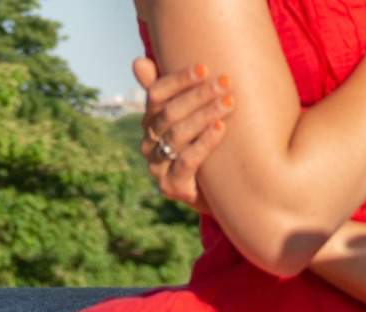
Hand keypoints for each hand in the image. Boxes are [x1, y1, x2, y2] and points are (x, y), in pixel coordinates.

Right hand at [133, 57, 234, 209]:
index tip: (204, 68)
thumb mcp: (188, 118)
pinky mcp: (171, 187)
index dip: (178, 80)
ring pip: (177, 135)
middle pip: (168, 114)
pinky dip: (204, 142)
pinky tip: (220, 127)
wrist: (219, 194)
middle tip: (224, 82)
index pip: (156, 95)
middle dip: (198, 96)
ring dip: (204, 115)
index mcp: (150, 123)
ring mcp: (158, 167)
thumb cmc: (204, 147)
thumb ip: (171, 91)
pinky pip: (187, 161)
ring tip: (228, 102)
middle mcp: (149, 144)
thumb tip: (137, 62)